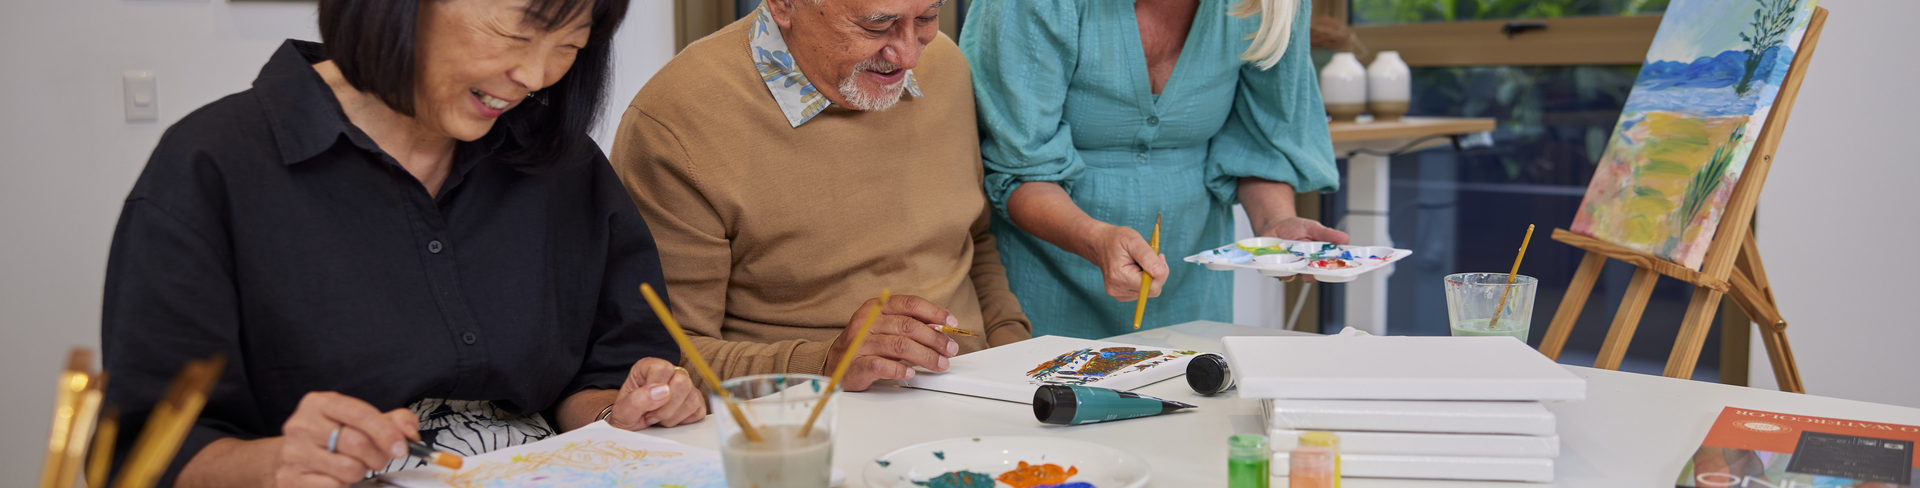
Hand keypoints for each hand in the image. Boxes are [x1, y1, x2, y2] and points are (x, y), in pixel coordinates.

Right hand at [273, 392, 417, 486]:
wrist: (292, 455)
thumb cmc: (331, 436)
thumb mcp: (359, 420)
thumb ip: (392, 421)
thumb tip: (409, 433)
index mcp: (320, 403)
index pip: (361, 414)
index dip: (387, 432)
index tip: (401, 448)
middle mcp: (302, 424)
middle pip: (357, 443)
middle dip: (378, 456)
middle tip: (378, 460)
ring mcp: (293, 452)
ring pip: (348, 468)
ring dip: (361, 472)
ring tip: (354, 466)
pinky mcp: (291, 477)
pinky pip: (333, 486)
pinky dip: (343, 485)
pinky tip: (337, 477)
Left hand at [605, 357, 706, 429]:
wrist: (631, 429)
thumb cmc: (626, 417)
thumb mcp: (622, 412)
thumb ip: (637, 400)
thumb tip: (662, 391)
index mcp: (649, 367)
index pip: (663, 369)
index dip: (655, 390)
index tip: (645, 405)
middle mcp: (670, 373)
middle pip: (682, 382)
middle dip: (666, 407)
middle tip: (651, 415)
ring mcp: (686, 387)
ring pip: (692, 399)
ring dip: (673, 417)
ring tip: (658, 418)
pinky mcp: (696, 402)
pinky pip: (698, 411)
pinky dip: (683, 421)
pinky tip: (670, 420)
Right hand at [826, 295, 960, 391]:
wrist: (835, 365)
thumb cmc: (865, 345)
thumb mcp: (885, 327)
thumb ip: (909, 325)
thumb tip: (940, 328)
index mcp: (876, 308)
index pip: (909, 304)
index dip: (934, 312)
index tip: (951, 322)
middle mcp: (866, 323)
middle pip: (908, 326)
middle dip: (935, 339)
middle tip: (950, 349)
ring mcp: (859, 344)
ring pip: (899, 346)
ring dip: (925, 356)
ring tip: (939, 364)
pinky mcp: (856, 365)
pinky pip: (882, 366)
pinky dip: (900, 370)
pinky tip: (911, 373)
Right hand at [1080, 223, 1167, 300]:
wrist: (1100, 244)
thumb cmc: (1116, 239)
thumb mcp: (1133, 240)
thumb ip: (1147, 256)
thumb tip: (1160, 272)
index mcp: (1119, 277)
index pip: (1151, 287)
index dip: (1161, 273)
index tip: (1158, 256)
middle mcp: (1117, 290)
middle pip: (1151, 290)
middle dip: (1156, 274)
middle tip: (1151, 257)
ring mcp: (1118, 294)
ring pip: (1148, 291)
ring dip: (1149, 276)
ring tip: (1139, 262)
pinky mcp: (1121, 295)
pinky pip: (1141, 291)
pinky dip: (1143, 280)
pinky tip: (1136, 269)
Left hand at [1253, 216, 1347, 281]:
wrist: (1275, 225)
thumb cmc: (1295, 227)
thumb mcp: (1313, 227)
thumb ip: (1328, 234)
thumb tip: (1344, 239)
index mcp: (1319, 257)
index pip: (1329, 269)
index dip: (1332, 270)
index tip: (1330, 264)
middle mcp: (1307, 266)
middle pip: (1313, 276)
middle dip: (1311, 270)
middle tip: (1308, 258)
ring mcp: (1294, 268)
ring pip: (1297, 276)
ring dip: (1294, 267)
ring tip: (1291, 253)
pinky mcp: (1280, 270)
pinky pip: (1282, 274)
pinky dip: (1281, 266)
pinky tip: (1281, 256)